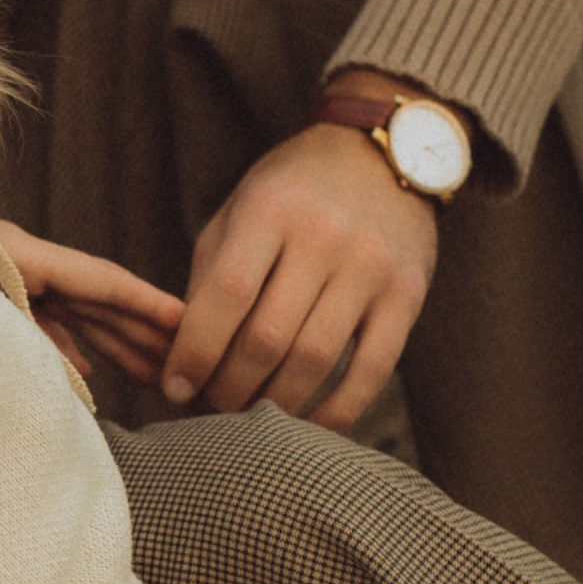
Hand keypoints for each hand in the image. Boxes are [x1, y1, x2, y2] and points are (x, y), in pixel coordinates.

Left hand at [0, 222, 182, 391]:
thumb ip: (16, 340)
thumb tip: (76, 376)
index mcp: (15, 254)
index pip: (100, 279)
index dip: (147, 303)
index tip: (188, 325)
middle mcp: (19, 264)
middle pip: (95, 300)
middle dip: (143, 332)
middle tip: (184, 365)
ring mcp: (4, 282)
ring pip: (73, 315)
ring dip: (112, 345)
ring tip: (151, 376)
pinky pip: (38, 325)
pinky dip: (65, 349)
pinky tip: (88, 373)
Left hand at [163, 119, 440, 426]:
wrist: (379, 155)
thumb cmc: (290, 194)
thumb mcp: (238, 214)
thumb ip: (210, 280)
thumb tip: (181, 362)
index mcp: (270, 213)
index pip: (226, 296)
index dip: (195, 351)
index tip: (174, 388)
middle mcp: (324, 238)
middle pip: (267, 338)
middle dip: (229, 388)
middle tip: (209, 409)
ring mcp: (371, 267)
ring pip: (314, 361)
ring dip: (275, 406)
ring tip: (249, 421)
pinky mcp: (408, 295)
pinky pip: (371, 371)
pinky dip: (337, 411)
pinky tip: (308, 428)